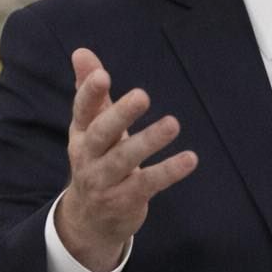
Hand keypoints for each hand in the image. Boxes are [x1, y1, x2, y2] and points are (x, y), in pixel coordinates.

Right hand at [55, 48, 197, 271]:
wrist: (89, 220)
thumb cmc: (96, 160)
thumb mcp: (91, 127)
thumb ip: (91, 91)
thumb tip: (82, 51)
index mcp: (81, 134)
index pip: (82, 111)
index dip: (90, 93)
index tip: (103, 74)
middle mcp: (88, 157)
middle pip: (102, 134)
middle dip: (120, 115)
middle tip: (143, 95)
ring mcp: (104, 181)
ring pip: (125, 160)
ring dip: (149, 141)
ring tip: (173, 123)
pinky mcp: (125, 200)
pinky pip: (148, 184)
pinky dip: (169, 171)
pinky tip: (190, 159)